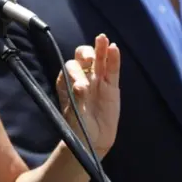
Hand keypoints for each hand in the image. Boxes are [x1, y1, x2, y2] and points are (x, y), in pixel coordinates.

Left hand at [55, 34, 120, 155]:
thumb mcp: (75, 116)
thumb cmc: (78, 128)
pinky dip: (113, 59)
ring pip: (99, 61)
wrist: (91, 142)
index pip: (69, 69)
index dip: (74, 72)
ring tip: (102, 38)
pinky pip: (112, 71)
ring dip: (99, 49)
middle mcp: (81, 79)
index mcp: (67, 84)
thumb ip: (78, 100)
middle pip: (81, 59)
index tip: (81, 86)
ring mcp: (97, 82)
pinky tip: (114, 48)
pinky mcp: (111, 88)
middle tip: (89, 59)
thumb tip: (81, 86)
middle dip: (84, 54)